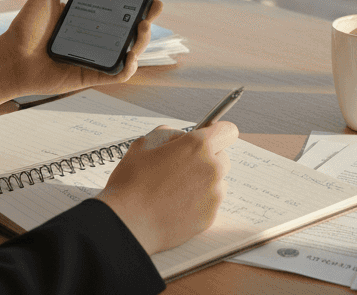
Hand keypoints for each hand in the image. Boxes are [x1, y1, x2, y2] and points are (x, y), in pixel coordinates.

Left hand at [0, 0, 160, 113]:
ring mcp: (96, 58)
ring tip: (143, 27)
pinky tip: (131, 57)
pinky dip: (129, 68)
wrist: (9, 59)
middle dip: (148, 18)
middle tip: (155, 6)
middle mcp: (96, 37)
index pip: (119, 8)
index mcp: (88, 18)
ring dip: (142, 41)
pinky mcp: (91, 76)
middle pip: (130, 29)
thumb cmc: (25, 28)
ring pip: (129, 51)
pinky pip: (117, 74)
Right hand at [96, 122, 237, 253]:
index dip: (218, 133)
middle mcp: (212, 168)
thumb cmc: (132, 184)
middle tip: (183, 167)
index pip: (227, 131)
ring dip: (204, 181)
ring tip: (176, 190)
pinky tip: (176, 205)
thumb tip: (182, 138)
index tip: (211, 136)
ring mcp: (213, 195)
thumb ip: (170, 135)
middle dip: (208, 159)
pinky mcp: (210, 216)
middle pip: (223, 157)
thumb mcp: (144, 144)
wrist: (128, 224)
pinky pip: (211, 203)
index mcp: (197, 146)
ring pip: (218, 182)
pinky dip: (199, 202)